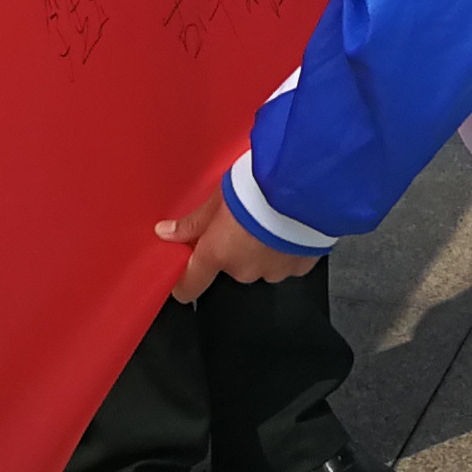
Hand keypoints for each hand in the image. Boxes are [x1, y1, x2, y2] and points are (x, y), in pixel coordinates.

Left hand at [156, 194, 315, 302]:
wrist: (304, 186)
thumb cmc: (259, 186)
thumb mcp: (219, 197)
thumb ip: (194, 222)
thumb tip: (166, 233)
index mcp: (217, 254)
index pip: (190, 285)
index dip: (184, 282)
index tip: (183, 274)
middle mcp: (243, 270)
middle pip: (230, 266)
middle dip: (233, 247)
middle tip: (241, 220)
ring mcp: (273, 272)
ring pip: (260, 264)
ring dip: (262, 248)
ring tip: (270, 218)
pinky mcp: (300, 267)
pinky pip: (286, 261)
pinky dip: (286, 248)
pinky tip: (290, 225)